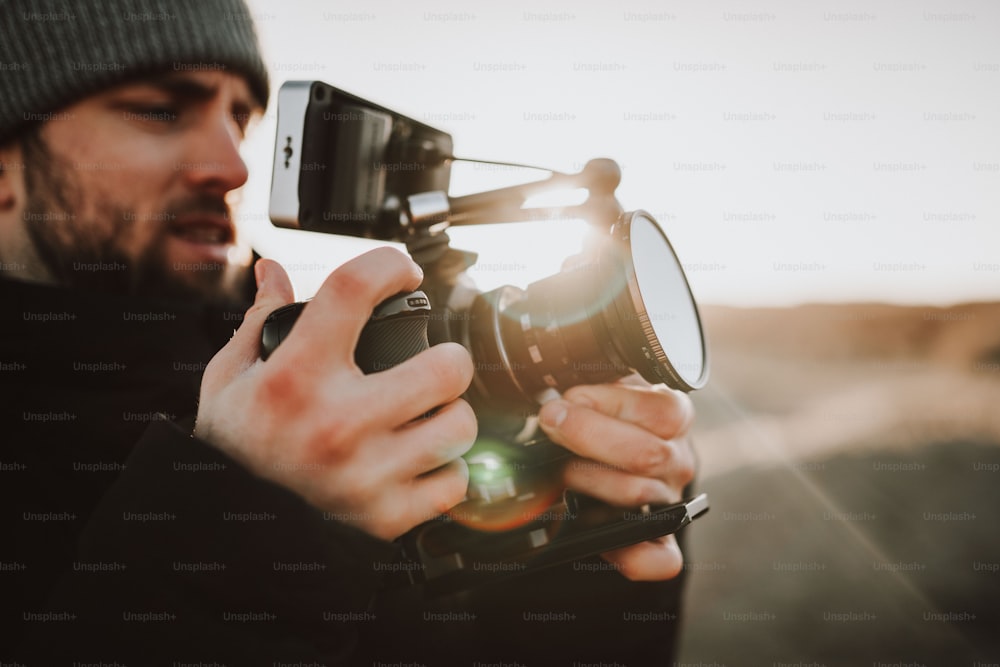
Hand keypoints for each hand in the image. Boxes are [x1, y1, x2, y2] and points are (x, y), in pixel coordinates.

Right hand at [194, 249, 477, 540]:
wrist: (226, 527)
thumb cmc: (236, 445)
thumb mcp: (231, 376)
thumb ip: (260, 321)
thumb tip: (273, 271)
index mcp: (295, 377)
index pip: (354, 289)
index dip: (389, 264)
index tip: (402, 272)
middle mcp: (336, 424)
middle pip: (446, 367)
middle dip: (445, 356)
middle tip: (430, 363)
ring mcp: (366, 475)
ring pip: (460, 425)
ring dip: (448, 414)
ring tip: (422, 415)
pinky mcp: (386, 516)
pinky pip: (455, 481)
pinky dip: (445, 470)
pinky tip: (417, 460)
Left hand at [538, 376, 695, 580]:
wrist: (625, 451)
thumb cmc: (609, 415)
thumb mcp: (606, 386)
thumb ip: (590, 383)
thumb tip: (551, 388)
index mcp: (673, 416)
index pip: (658, 410)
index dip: (605, 403)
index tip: (568, 398)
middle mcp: (678, 459)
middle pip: (645, 454)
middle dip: (587, 436)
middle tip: (552, 423)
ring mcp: (671, 499)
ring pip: (636, 495)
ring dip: (588, 480)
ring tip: (561, 468)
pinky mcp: (659, 538)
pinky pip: (660, 558)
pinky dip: (633, 556)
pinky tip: (604, 542)